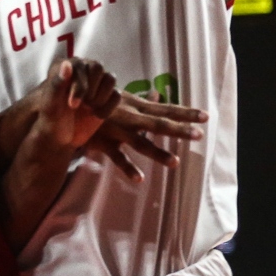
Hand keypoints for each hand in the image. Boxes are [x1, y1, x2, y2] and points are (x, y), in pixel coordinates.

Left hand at [33, 58, 119, 153]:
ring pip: (110, 78)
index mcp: (66, 67)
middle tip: (82, 105)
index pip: (81, 65)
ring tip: (88, 108)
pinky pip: (117, 95)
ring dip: (101, 97)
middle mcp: (83, 70)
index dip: (80, 85)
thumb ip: (57, 84)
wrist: (60, 137)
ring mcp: (96, 83)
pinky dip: (108, 107)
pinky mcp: (107, 97)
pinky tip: (96, 115)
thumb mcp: (51, 103)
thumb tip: (66, 64)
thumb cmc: (51, 118)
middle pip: (98, 67)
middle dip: (91, 90)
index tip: (72, 105)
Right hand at [85, 87, 207, 180]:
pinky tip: (140, 180)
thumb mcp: (121, 97)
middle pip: (159, 124)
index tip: (205, 117)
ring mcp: (118, 131)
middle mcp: (130, 117)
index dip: (186, 113)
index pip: (167, 109)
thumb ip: (142, 100)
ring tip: (176, 163)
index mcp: (137, 106)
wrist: (69, 103)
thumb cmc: (98, 101)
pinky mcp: (104, 143)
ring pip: (141, 144)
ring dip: (158, 153)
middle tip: (199, 135)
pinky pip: (117, 158)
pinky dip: (127, 169)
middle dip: (179, 130)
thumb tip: (158, 95)